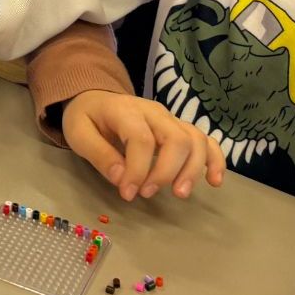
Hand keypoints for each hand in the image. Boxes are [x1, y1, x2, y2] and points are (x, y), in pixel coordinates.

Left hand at [61, 89, 224, 201]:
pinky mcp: (180, 129)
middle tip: (147, 194)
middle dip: (166, 171)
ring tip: (180, 194)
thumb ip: (99, 155)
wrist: (96, 100)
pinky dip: (215, 160)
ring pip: (195, 140)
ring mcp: (170, 119)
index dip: (137, 169)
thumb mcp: (79, 134)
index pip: (141, 139)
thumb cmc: (87, 119)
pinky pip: (206, 140)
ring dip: (193, 169)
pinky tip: (215, 182)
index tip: (127, 194)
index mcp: (125, 110)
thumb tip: (121, 178)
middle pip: (175, 138)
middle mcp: (154, 112)